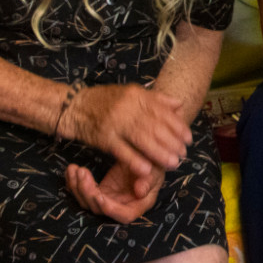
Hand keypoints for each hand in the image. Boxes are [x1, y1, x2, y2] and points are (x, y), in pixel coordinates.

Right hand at [61, 83, 191, 178]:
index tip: (188, 138)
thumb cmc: (105, 101)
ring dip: (159, 153)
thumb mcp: (131, 93)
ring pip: (142, 139)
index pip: (162, 112)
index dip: (177, 126)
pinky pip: (122, 151)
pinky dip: (135, 161)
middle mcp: (127, 107)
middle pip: (155, 126)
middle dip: (172, 142)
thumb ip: (155, 99)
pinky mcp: (103, 137)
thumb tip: (179, 104)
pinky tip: (147, 170)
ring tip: (172, 163)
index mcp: (136, 95)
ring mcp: (115, 122)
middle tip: (183, 154)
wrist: (74, 106)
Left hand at [65, 160, 162, 223]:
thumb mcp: (155, 170)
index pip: (124, 216)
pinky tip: (71, 170)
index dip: (111, 209)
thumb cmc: (153, 164)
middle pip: (100, 209)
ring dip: (78, 186)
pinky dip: (74, 182)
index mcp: (138, 205)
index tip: (100, 196)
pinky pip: (83, 191)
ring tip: (75, 169)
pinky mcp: (100, 191)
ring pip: (87, 202)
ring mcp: (108, 200)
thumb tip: (140, 192)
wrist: (144, 156)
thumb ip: (149, 180)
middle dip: (88, 192)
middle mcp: (121, 206)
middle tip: (82, 173)